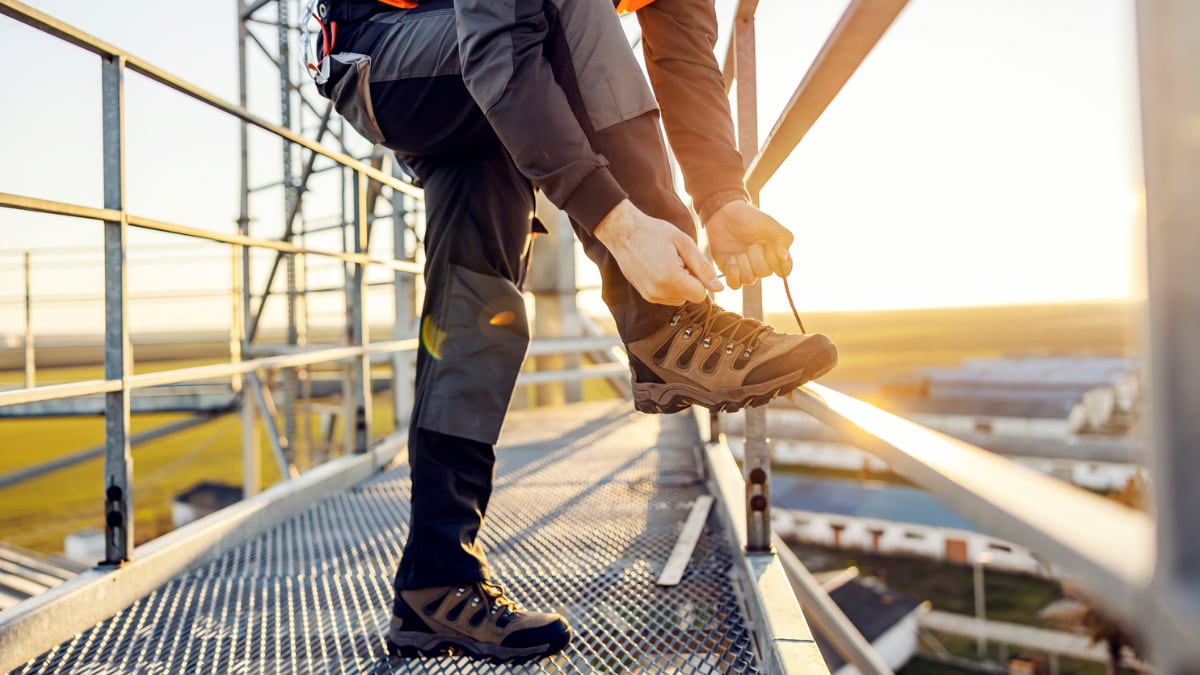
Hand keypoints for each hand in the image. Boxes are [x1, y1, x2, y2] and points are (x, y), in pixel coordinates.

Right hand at [595, 200, 723, 305]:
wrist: (624, 233)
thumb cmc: (654, 233)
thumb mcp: (684, 243)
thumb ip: (703, 267)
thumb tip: (719, 287)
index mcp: (670, 278)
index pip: (700, 294)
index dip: (701, 279)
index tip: (690, 263)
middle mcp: (659, 292)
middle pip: (690, 297)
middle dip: (690, 281)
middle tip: (677, 260)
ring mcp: (650, 296)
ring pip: (680, 299)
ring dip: (680, 284)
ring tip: (667, 263)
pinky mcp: (646, 296)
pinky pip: (668, 297)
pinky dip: (669, 286)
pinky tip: (660, 269)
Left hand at [706, 200, 793, 289]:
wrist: (724, 214)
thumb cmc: (749, 218)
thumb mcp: (770, 225)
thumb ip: (783, 240)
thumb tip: (784, 258)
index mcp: (775, 253)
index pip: (785, 269)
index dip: (780, 264)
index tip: (772, 251)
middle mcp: (762, 263)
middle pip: (765, 273)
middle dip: (757, 258)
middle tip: (752, 245)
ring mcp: (746, 268)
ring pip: (750, 280)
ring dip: (743, 265)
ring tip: (738, 252)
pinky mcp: (731, 271)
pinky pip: (735, 285)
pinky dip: (733, 274)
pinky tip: (731, 260)